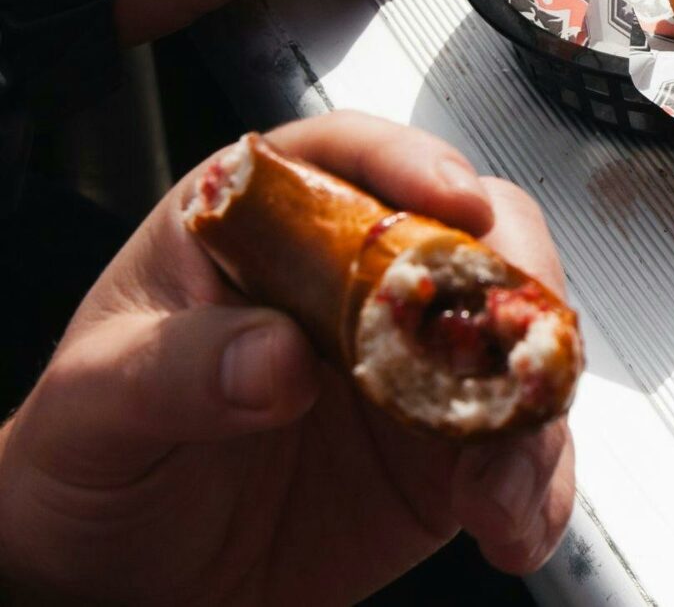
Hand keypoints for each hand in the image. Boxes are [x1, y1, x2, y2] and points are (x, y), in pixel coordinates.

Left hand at [0, 113, 575, 604]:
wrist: (112, 584)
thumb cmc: (88, 462)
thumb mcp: (93, 406)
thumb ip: (171, 369)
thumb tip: (275, 355)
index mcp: (266, 229)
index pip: (347, 158)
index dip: (410, 163)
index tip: (451, 197)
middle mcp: (358, 280)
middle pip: (473, 233)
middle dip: (515, 283)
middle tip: (516, 341)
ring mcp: (416, 362)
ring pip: (522, 338)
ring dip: (536, 404)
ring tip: (499, 482)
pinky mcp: (446, 449)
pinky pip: (522, 449)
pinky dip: (536, 486)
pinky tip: (510, 526)